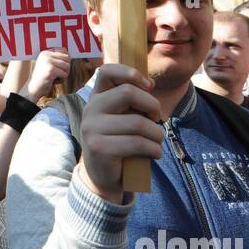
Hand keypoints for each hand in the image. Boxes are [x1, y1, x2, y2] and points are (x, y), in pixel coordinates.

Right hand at [22, 49, 69, 102]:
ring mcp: (48, 62)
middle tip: (60, 73)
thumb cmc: (43, 78)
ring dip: (65, 74)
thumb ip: (56, 59)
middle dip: (66, 67)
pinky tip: (54, 81)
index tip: (62, 66)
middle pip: (67, 58)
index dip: (66, 59)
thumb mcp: (48, 64)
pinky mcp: (50, 70)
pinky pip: (64, 74)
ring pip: (67, 66)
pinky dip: (62, 79)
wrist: (34, 88)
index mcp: (45, 52)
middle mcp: (46, 55)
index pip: (63, 50)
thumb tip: (69, 56)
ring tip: (57, 77)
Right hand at [73, 63, 162, 202]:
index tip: (148, 86)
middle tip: (157, 119)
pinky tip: (154, 154)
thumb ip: (131, 101)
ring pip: (138, 122)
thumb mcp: (122, 117)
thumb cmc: (119, 143)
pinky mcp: (100, 149)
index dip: (131, 73)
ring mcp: (92, 129)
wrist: (103, 177)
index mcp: (96, 98)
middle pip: (128, 93)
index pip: (107, 71)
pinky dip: (154, 149)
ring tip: (157, 142)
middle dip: (152, 105)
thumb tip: (150, 84)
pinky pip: (137, 143)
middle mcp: (91, 110)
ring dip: (157, 134)